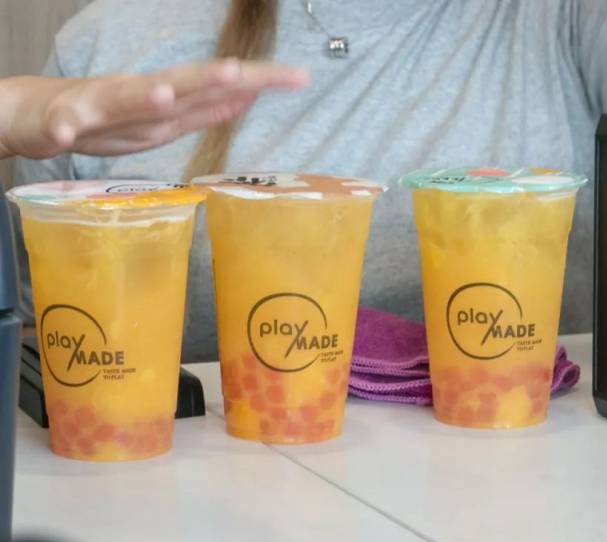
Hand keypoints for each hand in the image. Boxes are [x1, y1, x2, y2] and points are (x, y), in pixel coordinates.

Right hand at [0, 58, 308, 159]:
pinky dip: (66, 128)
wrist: (36, 113)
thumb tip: (248, 97)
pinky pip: (63, 127)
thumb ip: (203, 109)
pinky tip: (68, 133)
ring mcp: (98, 107)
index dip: (258, 82)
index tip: (298, 78)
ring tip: (164, 93)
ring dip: (144, 96)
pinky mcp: (62, 121)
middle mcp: (139, 98)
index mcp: (168, 101)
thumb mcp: (164, 118)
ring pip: (123, 100)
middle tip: (241, 72)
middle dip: (210, 80)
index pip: (219, 87)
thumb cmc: (107, 116)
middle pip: (181, 86)